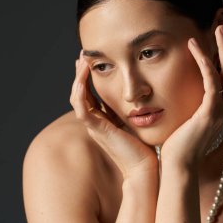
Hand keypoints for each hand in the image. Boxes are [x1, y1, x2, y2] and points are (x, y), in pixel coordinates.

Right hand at [69, 51, 156, 178]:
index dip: (88, 77)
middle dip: (80, 74)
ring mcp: (94, 126)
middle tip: (82, 55)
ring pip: (77, 98)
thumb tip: (139, 94)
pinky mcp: (98, 130)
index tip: (91, 60)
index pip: (89, 94)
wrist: (145, 166)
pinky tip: (82, 79)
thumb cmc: (143, 146)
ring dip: (78, 79)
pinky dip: (80, 93)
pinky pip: (82, 109)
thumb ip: (130, 109)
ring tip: (82, 61)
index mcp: (102, 120)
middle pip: (80, 93)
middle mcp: (95, 122)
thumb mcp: (134, 121)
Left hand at [160, 25, 222, 166]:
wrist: (181, 164)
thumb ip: (200, 105)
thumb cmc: (183, 143)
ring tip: (217, 28)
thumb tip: (193, 93)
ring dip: (222, 48)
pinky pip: (210, 80)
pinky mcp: (209, 111)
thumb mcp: (195, 119)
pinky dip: (204, 61)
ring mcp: (221, 109)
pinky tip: (194, 46)